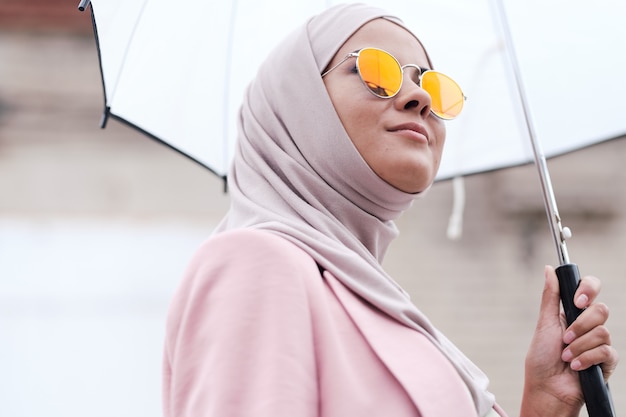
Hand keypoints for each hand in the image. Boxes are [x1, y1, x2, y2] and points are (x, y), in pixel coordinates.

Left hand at [520, 265, 618, 416]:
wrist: (547, 388)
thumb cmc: (542, 358)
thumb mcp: (544, 323)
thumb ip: (550, 296)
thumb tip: (549, 269)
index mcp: (573, 313)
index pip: (591, 289)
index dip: (589, 289)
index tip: (577, 301)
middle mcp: (588, 326)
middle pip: (601, 309)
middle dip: (580, 324)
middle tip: (565, 337)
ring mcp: (598, 343)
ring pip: (602, 332)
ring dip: (579, 345)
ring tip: (566, 356)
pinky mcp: (606, 362)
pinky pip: (606, 351)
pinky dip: (587, 358)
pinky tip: (576, 366)